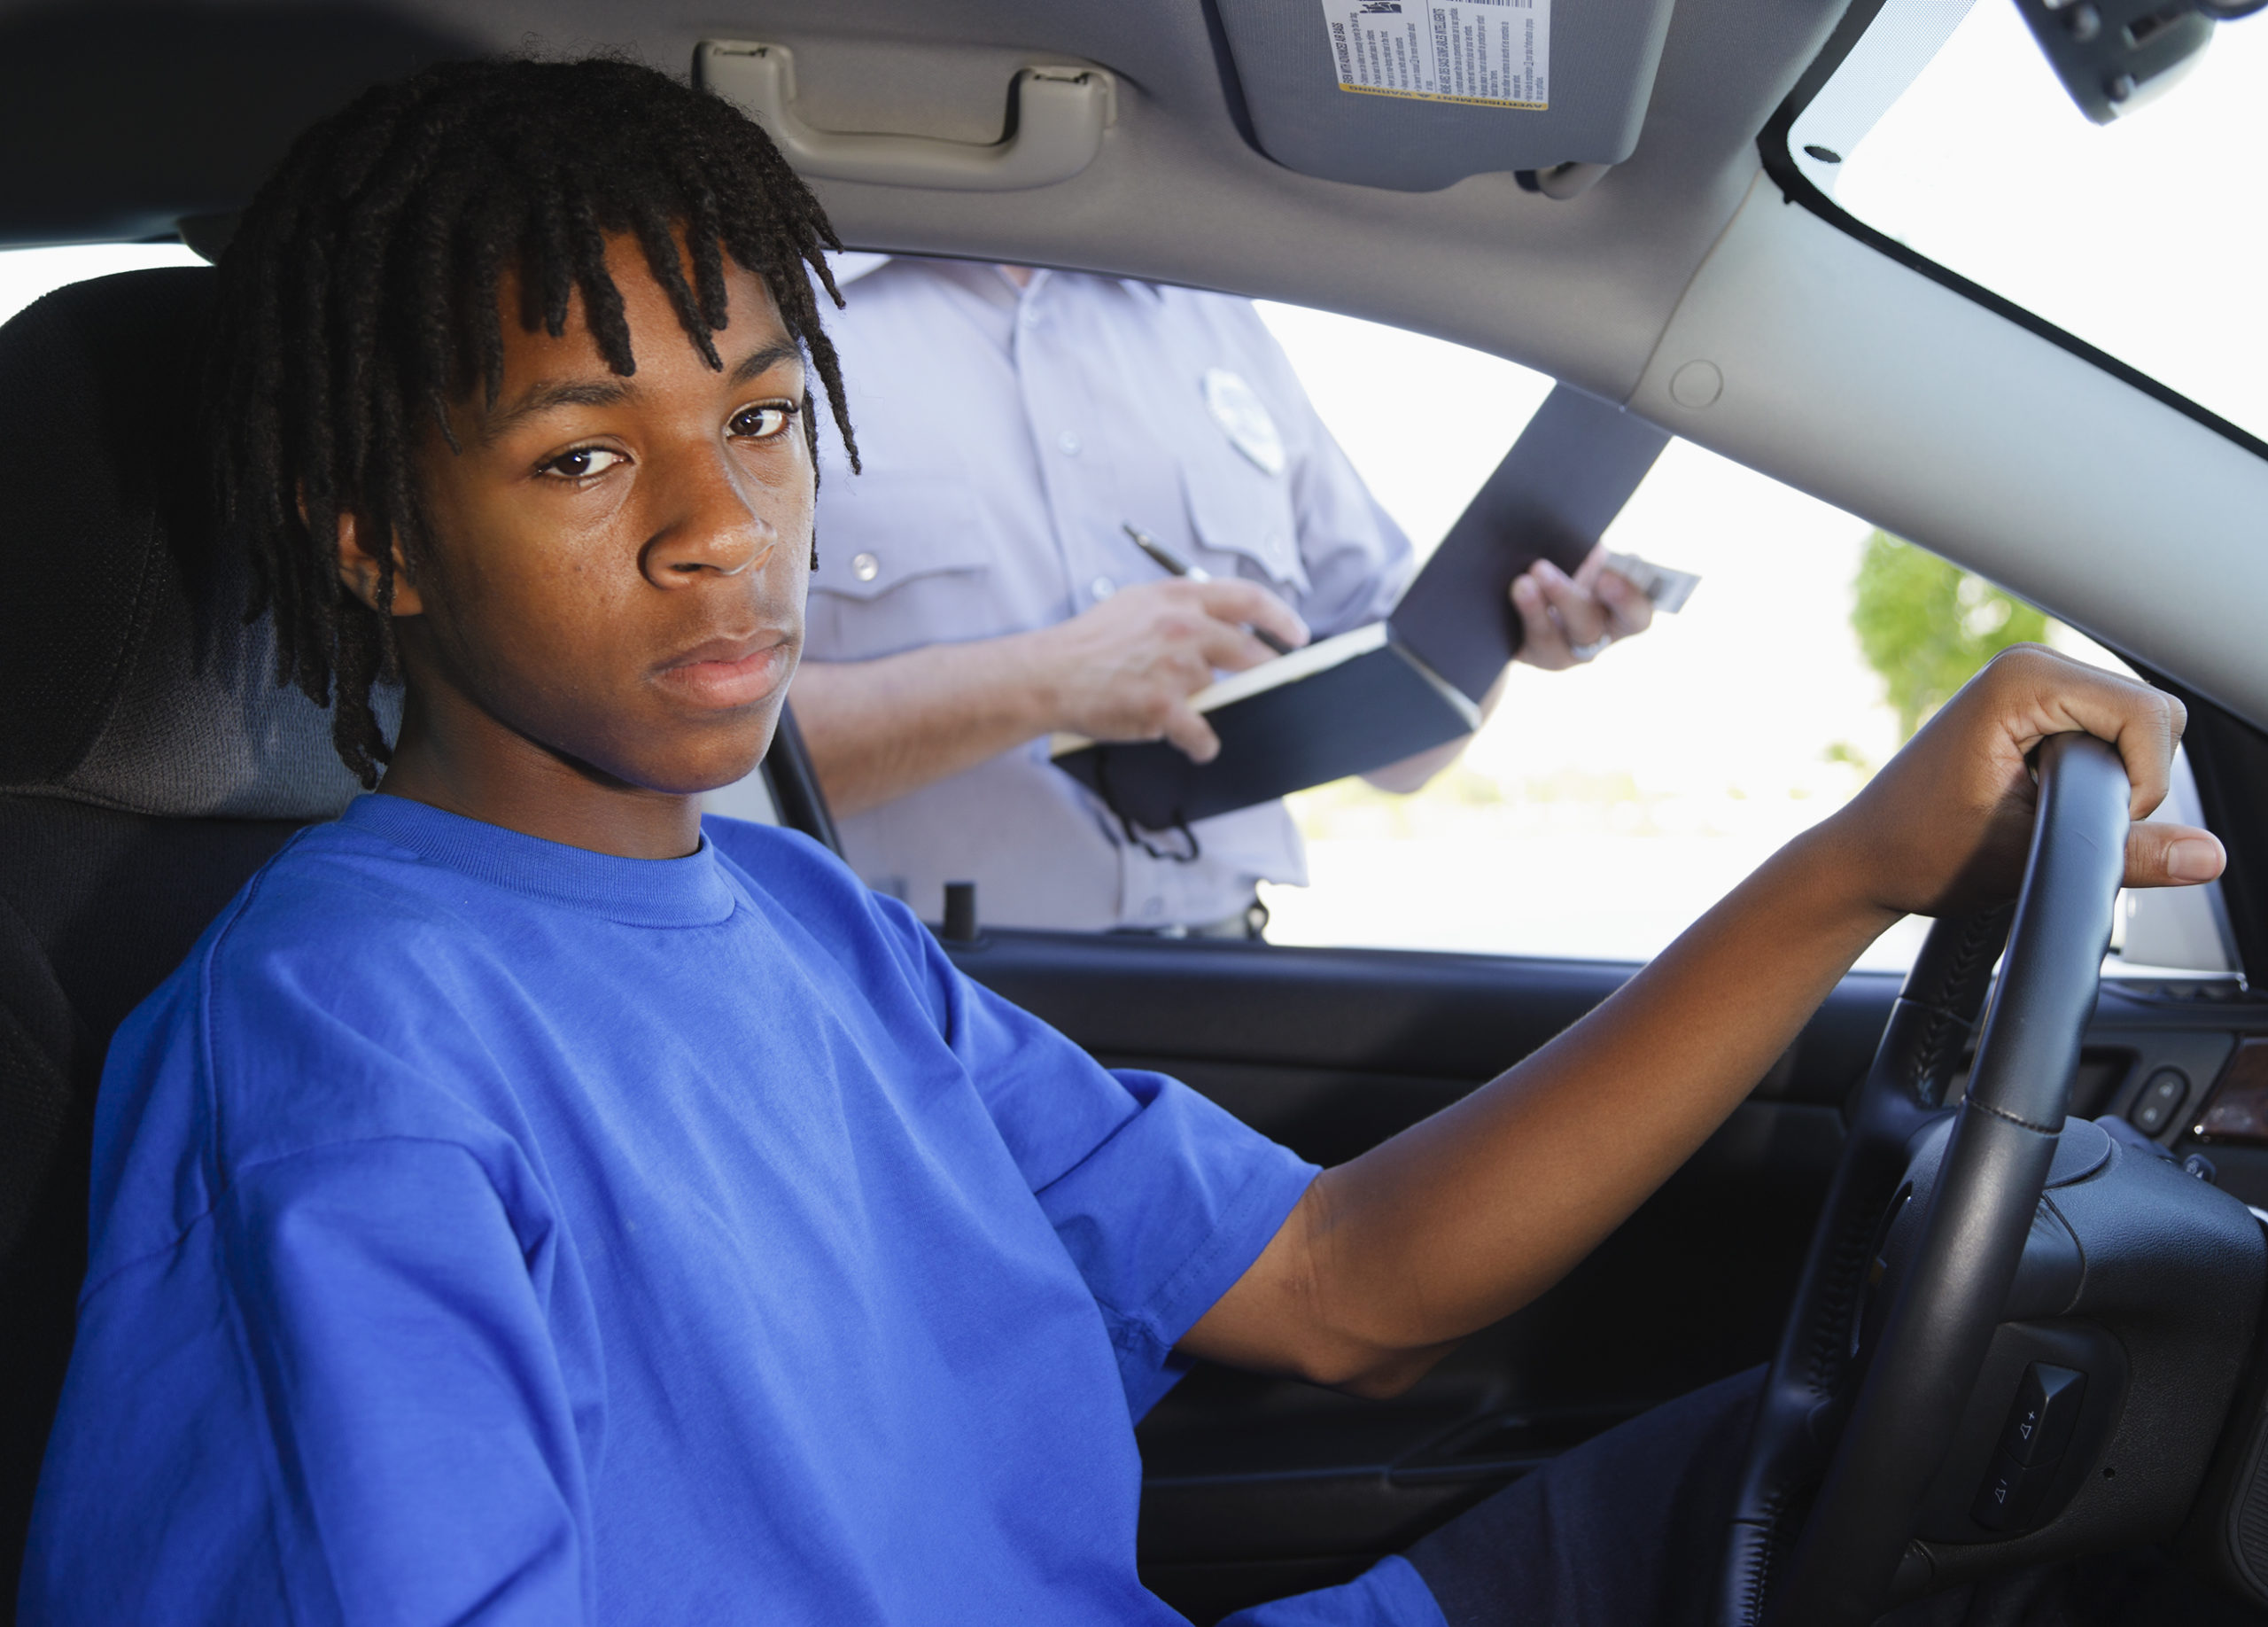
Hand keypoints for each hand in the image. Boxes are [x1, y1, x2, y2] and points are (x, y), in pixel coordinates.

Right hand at [1034, 578, 1307, 761]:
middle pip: (1249, 651)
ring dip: (1211, 708)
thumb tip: (1220, 621)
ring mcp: (1176, 666)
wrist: (1049, 675)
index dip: (1281, 617)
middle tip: (1268, 683)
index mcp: (1179, 597)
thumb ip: (1180, 607)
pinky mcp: (1164, 705)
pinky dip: (1202, 744)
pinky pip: (1203, 734)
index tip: (1297, 634)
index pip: (1248, 599)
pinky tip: (1196, 746)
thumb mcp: (1137, 603)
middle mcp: (1183, 626)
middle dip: (1264, 671)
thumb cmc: (1088, 643)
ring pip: (1221, 694)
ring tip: (1185, 713)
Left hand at [1510, 544, 1653, 670]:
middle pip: (1587, 628)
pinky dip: (1511, 618)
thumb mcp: (1591, 560)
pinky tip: (1500, 597)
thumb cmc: (1578, 567)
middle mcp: (1595, 639)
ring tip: (1519, 584)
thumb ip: (1592, 556)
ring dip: (1532, 610)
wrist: (1539, 598)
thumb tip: (1583, 544)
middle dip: (1565, 598)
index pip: (1636, 616)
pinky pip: (1518, 644)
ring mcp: (1563, 654)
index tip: (1605, 576)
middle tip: (1540, 568)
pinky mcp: (1529, 656)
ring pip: (1549, 641)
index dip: (1625, 600)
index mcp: (1622, 615)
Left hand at [1824, 644, 2223, 920]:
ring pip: (2138, 729)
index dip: (2143, 782)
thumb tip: (2208, 857)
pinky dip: (2099, 774)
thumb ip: (2131, 854)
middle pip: (2153, 718)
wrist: (1865, 860)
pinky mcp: (2035, 707)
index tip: (2091, 822)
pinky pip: (2109, 733)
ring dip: (2114, 780)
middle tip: (2061, 819)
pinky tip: (2049, 798)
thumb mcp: (2032, 859)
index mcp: (2023, 681)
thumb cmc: (1922, 853)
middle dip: (2132, 779)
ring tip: (2047, 810)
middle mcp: (2029, 667)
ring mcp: (2032, 683)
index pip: (2150, 716)